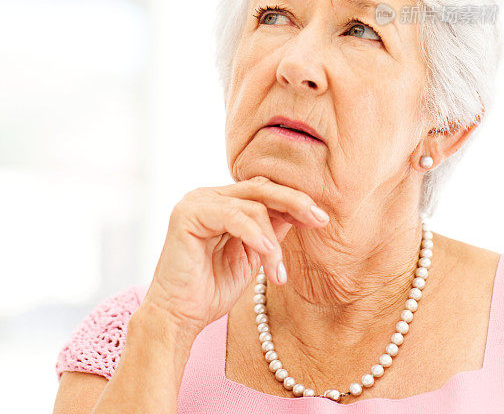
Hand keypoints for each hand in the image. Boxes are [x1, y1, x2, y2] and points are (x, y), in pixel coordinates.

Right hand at [138, 175, 329, 333]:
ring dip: (272, 240)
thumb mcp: (251, 256)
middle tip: (320, 220)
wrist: (178, 318)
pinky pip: (233, 216)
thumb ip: (269, 231)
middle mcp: (207, 195)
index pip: (263, 190)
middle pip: (260, 188)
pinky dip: (255, 234)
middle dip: (295, 202)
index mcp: (221, 201)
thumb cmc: (211, 291)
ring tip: (278, 273)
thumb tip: (299, 212)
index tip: (321, 219)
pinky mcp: (187, 214)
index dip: (293, 201)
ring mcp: (196, 201)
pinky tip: (268, 253)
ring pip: (251, 205)